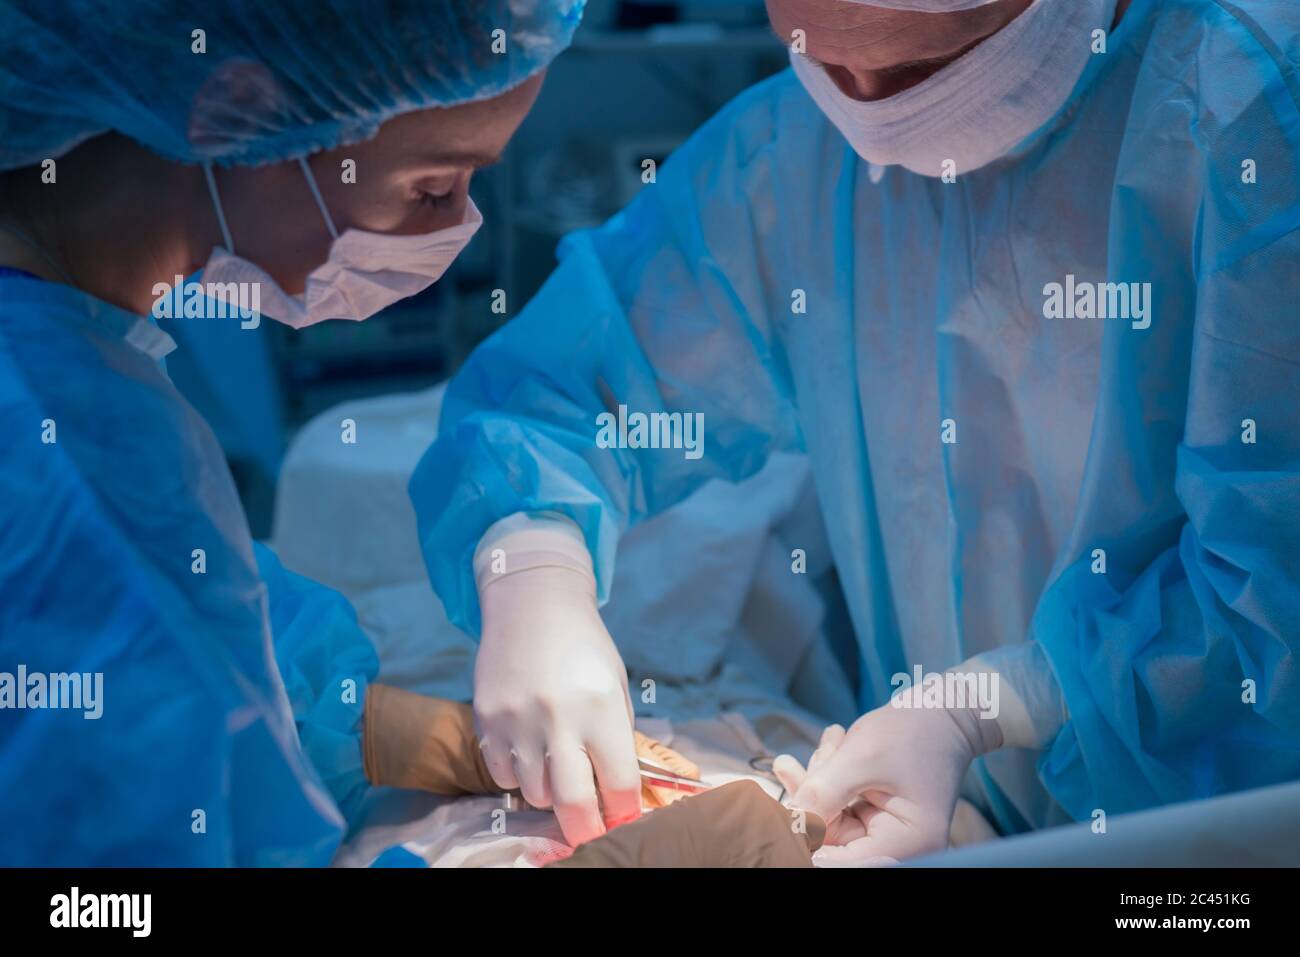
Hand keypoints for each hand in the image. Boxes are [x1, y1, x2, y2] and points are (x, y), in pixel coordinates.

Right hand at [474, 563, 640, 844]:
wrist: (532, 603)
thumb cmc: (583, 645)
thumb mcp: (614, 685)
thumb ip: (615, 736)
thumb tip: (616, 792)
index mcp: (601, 708)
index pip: (618, 782)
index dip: (623, 811)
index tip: (623, 819)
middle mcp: (559, 718)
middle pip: (573, 803)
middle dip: (585, 829)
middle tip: (589, 833)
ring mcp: (518, 720)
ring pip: (535, 792)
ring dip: (550, 793)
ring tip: (557, 769)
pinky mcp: (488, 718)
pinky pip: (503, 774)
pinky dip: (518, 776)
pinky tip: (528, 753)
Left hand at [775, 684, 999, 863]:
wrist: (941, 710)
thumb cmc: (912, 731)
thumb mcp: (863, 757)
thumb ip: (823, 792)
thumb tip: (789, 821)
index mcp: (907, 842)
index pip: (845, 861)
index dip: (808, 840)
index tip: (778, 813)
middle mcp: (897, 845)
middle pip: (830, 839)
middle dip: (808, 798)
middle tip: (793, 762)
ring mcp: (882, 830)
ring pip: (826, 817)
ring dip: (818, 778)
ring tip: (833, 740)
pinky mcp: (870, 813)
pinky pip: (833, 803)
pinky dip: (826, 774)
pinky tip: (834, 741)